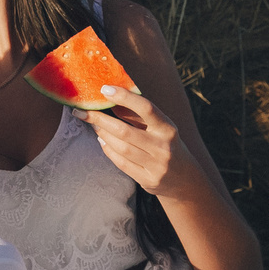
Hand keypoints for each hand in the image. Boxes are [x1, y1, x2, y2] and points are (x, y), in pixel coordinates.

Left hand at [82, 84, 197, 198]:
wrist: (184, 179)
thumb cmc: (165, 144)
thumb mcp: (159, 127)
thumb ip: (137, 115)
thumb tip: (110, 97)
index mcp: (167, 128)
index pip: (146, 108)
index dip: (124, 97)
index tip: (104, 89)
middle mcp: (163, 146)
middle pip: (125, 131)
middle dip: (101, 119)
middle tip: (84, 111)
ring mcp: (156, 165)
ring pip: (121, 148)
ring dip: (103, 134)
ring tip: (93, 124)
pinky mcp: (148, 180)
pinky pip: (122, 163)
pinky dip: (108, 150)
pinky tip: (102, 140)